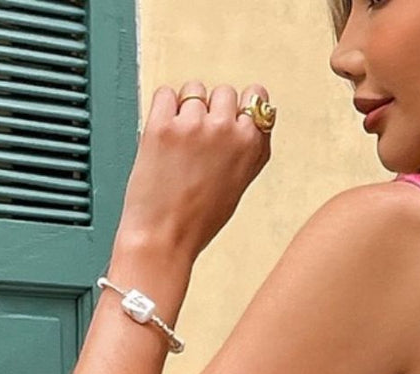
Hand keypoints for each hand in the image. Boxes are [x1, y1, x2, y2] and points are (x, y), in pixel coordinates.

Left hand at [116, 80, 274, 259]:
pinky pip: (165, 94)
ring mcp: (194, 126)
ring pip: (194, 90)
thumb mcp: (240, 184)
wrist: (165, 238)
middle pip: (224, 92)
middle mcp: (227, 131)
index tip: (230, 119)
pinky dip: (162, 110)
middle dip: (211, 109)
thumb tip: (251, 117)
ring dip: (185, 109)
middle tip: (199, 142)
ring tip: (180, 144)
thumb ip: (249, 148)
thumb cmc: (200, 219)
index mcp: (251, 146)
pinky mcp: (163, 125)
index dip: (241, 106)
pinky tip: (164, 137)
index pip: (257, 97)